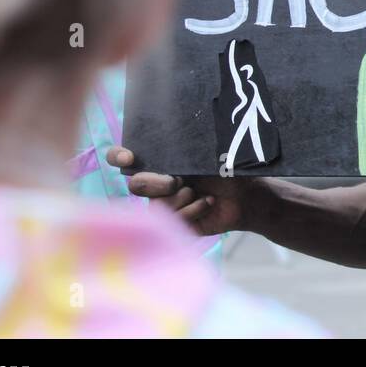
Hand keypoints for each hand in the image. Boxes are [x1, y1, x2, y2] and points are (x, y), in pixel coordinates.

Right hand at [106, 145, 246, 236]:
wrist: (247, 195)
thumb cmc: (228, 169)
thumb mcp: (205, 154)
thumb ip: (184, 149)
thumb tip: (167, 142)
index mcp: (160, 162)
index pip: (123, 157)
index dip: (117, 156)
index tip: (128, 158)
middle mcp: (157, 183)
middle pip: (136, 185)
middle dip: (156, 183)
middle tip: (178, 181)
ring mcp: (164, 205)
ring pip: (156, 205)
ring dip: (182, 198)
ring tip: (201, 193)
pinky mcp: (174, 225)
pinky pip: (172, 221)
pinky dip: (192, 210)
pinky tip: (207, 203)